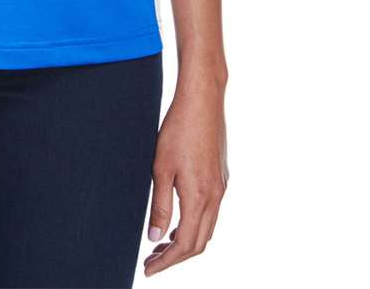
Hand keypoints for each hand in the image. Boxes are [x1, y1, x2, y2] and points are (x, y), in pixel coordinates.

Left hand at [143, 72, 228, 275]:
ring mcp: (221, 187)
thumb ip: (160, 206)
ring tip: (161, 245)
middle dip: (175, 257)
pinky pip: (210, 213)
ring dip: (185, 242)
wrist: (202, 100)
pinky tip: (179, 220)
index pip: (185, 245)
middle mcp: (215, 197)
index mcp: (200, 198)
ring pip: (206, 229)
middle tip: (151, 260)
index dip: (166, 262)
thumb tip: (155, 238)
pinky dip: (194, 225)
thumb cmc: (178, 130)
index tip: (148, 269)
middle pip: (198, 243)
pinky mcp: (221, 177)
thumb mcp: (161, 168)